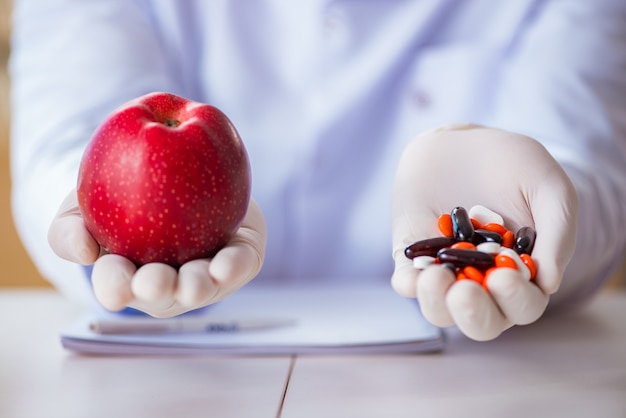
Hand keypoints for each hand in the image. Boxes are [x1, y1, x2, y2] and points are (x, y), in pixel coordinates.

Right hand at [48, 189, 266, 316]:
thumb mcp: (85, 203)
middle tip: (154, 280)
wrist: (183, 166)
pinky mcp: (239, 259)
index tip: (111, 268)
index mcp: (128, 276)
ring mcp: (205, 275)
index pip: (116, 286)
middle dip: (157, 291)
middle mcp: (168, 283)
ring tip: (195, 281)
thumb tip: (83, 252)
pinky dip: (234, 266)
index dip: (113, 284)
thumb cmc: (125, 193)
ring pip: (202, 288)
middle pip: (162, 296)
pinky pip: (240, 266)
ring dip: (197, 286)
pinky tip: (228, 263)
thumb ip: (69, 226)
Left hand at [391, 124, 577, 340]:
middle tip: (466, 291)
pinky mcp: (412, 257)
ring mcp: (446, 272)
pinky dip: (409, 285)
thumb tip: (548, 283)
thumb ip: (557, 232)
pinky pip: (407, 283)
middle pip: (482, 322)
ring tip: (437, 277)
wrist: (458, 140)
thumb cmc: (510, 163)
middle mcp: (483, 282)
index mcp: (521, 273)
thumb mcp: (547, 186)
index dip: (515, 300)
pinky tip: (416, 274)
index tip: (503, 275)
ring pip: (440, 311)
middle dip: (475, 314)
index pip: (523, 305)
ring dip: (438, 303)